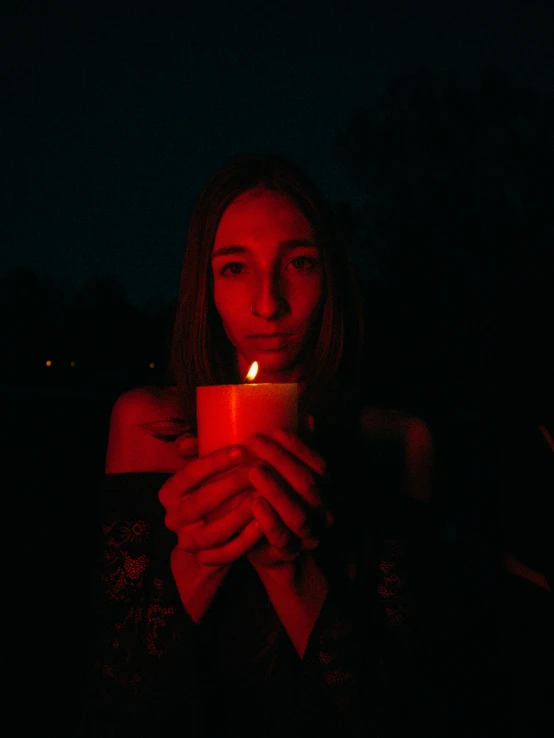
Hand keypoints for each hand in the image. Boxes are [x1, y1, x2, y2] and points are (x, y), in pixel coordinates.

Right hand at [158, 438, 262, 565]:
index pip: (188, 475)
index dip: (214, 462)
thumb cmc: (206, 492)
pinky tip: (263, 525)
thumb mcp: (200, 472)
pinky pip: (225, 554)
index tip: (242, 450)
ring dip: (239, 515)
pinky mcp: (205, 559)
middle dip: (231, 485)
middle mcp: (174, 518)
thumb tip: (189, 441)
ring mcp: (188, 542)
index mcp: (170, 493)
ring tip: (262, 497)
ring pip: (212, 532)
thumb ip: (195, 452)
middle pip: (200, 503)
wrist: (204, 538)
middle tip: (258, 472)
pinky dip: (244, 540)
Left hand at [242, 425, 332, 567]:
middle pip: (306, 484)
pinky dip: (268, 520)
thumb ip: (297, 451)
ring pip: (296, 512)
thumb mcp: (288, 477)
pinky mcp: (288, 551)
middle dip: (280, 460)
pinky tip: (253, 502)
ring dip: (275, 489)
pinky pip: (280, 537)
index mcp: (325, 490)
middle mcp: (322, 512)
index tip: (274, 430)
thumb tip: (306, 416)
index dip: (298, 446)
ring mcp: (307, 534)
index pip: (319, 464)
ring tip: (253, 470)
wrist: (271, 550)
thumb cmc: (277, 503)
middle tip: (254, 441)